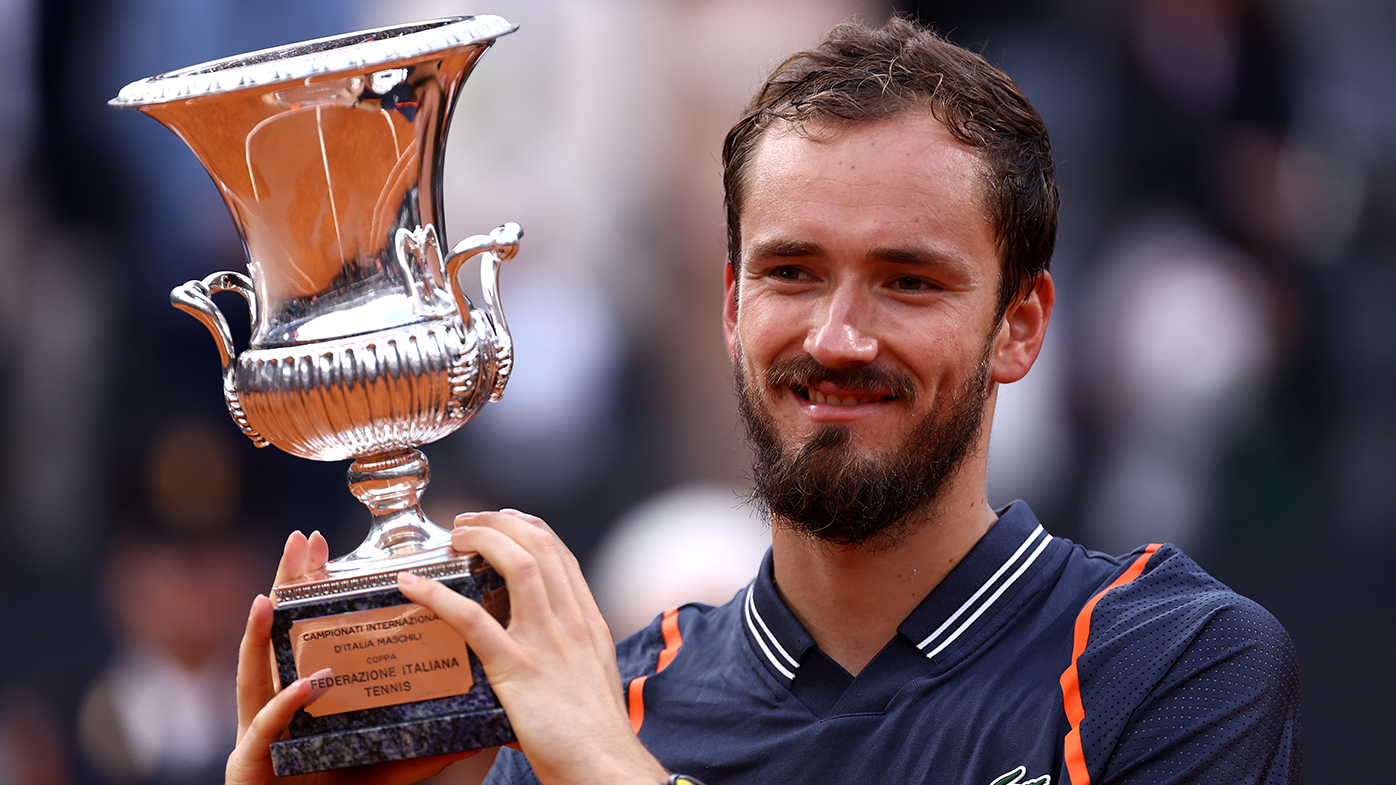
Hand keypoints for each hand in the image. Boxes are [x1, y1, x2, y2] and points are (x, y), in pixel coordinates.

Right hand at [226, 531, 473, 784]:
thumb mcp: (392, 759)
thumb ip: (427, 741)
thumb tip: (479, 719)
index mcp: (306, 693)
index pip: (308, 629)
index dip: (311, 587)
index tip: (323, 546)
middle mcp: (278, 702)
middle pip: (278, 633)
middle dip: (285, 585)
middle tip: (299, 542)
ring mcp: (258, 729)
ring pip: (255, 673)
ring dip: (258, 634)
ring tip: (267, 599)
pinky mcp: (250, 762)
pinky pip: (267, 728)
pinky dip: (285, 704)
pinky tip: (306, 683)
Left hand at [397, 510, 668, 784]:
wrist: (604, 765)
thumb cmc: (595, 732)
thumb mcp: (593, 675)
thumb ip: (572, 650)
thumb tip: (545, 642)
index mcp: (587, 622)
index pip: (560, 553)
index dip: (527, 527)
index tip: (504, 519)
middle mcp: (570, 622)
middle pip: (539, 545)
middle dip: (499, 522)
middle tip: (467, 521)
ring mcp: (546, 643)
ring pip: (517, 565)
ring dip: (480, 539)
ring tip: (452, 537)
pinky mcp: (518, 669)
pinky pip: (475, 620)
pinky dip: (439, 596)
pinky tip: (414, 586)